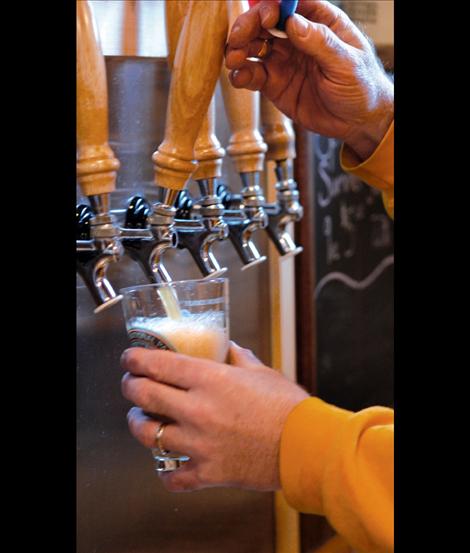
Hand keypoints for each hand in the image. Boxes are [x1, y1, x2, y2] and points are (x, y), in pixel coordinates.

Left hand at [121, 342, 308, 491]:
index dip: (136, 358)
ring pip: (148, 435)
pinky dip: (165, 471)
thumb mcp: (261, 372)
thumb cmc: (288, 407)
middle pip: (144, 395)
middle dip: (130, 385)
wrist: (305, 447)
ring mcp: (200, 443)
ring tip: (141, 419)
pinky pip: (172, 477)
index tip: (129, 357)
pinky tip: (166, 464)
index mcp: (211, 380)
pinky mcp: (208, 472)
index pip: (159, 364)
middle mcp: (198, 410)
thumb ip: (238, 358)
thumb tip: (228, 348)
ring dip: (138, 424)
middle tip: (131, 382)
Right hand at [225, 0, 393, 160]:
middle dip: (247, 28)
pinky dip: (241, 75)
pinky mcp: (275, 85)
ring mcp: (284, 61)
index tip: (266, 19)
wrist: (357, 122)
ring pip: (253, 48)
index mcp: (319, 23)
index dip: (273, 7)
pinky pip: (252, 75)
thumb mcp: (346, 63)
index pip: (290, 4)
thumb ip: (320, 42)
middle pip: (264, 24)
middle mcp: (297, 38)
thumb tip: (293, 22)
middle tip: (238, 40)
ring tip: (233, 60)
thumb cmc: (362, 87)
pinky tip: (239, 78)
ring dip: (239, 51)